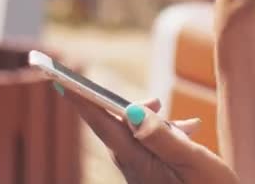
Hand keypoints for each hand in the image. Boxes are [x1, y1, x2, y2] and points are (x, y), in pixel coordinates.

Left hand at [64, 91, 238, 183]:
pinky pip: (149, 147)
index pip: (104, 125)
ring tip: (188, 125)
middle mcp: (134, 168)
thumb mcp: (193, 162)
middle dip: (130, 107)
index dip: (83, 100)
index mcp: (140, 163)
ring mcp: (142, 174)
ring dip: (157, 122)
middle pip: (117, 127)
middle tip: (159, 102)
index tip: (61, 80)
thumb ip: (164, 137)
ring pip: (136, 135)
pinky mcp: (151, 177)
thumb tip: (132, 112)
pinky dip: (166, 135)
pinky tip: (189, 133)